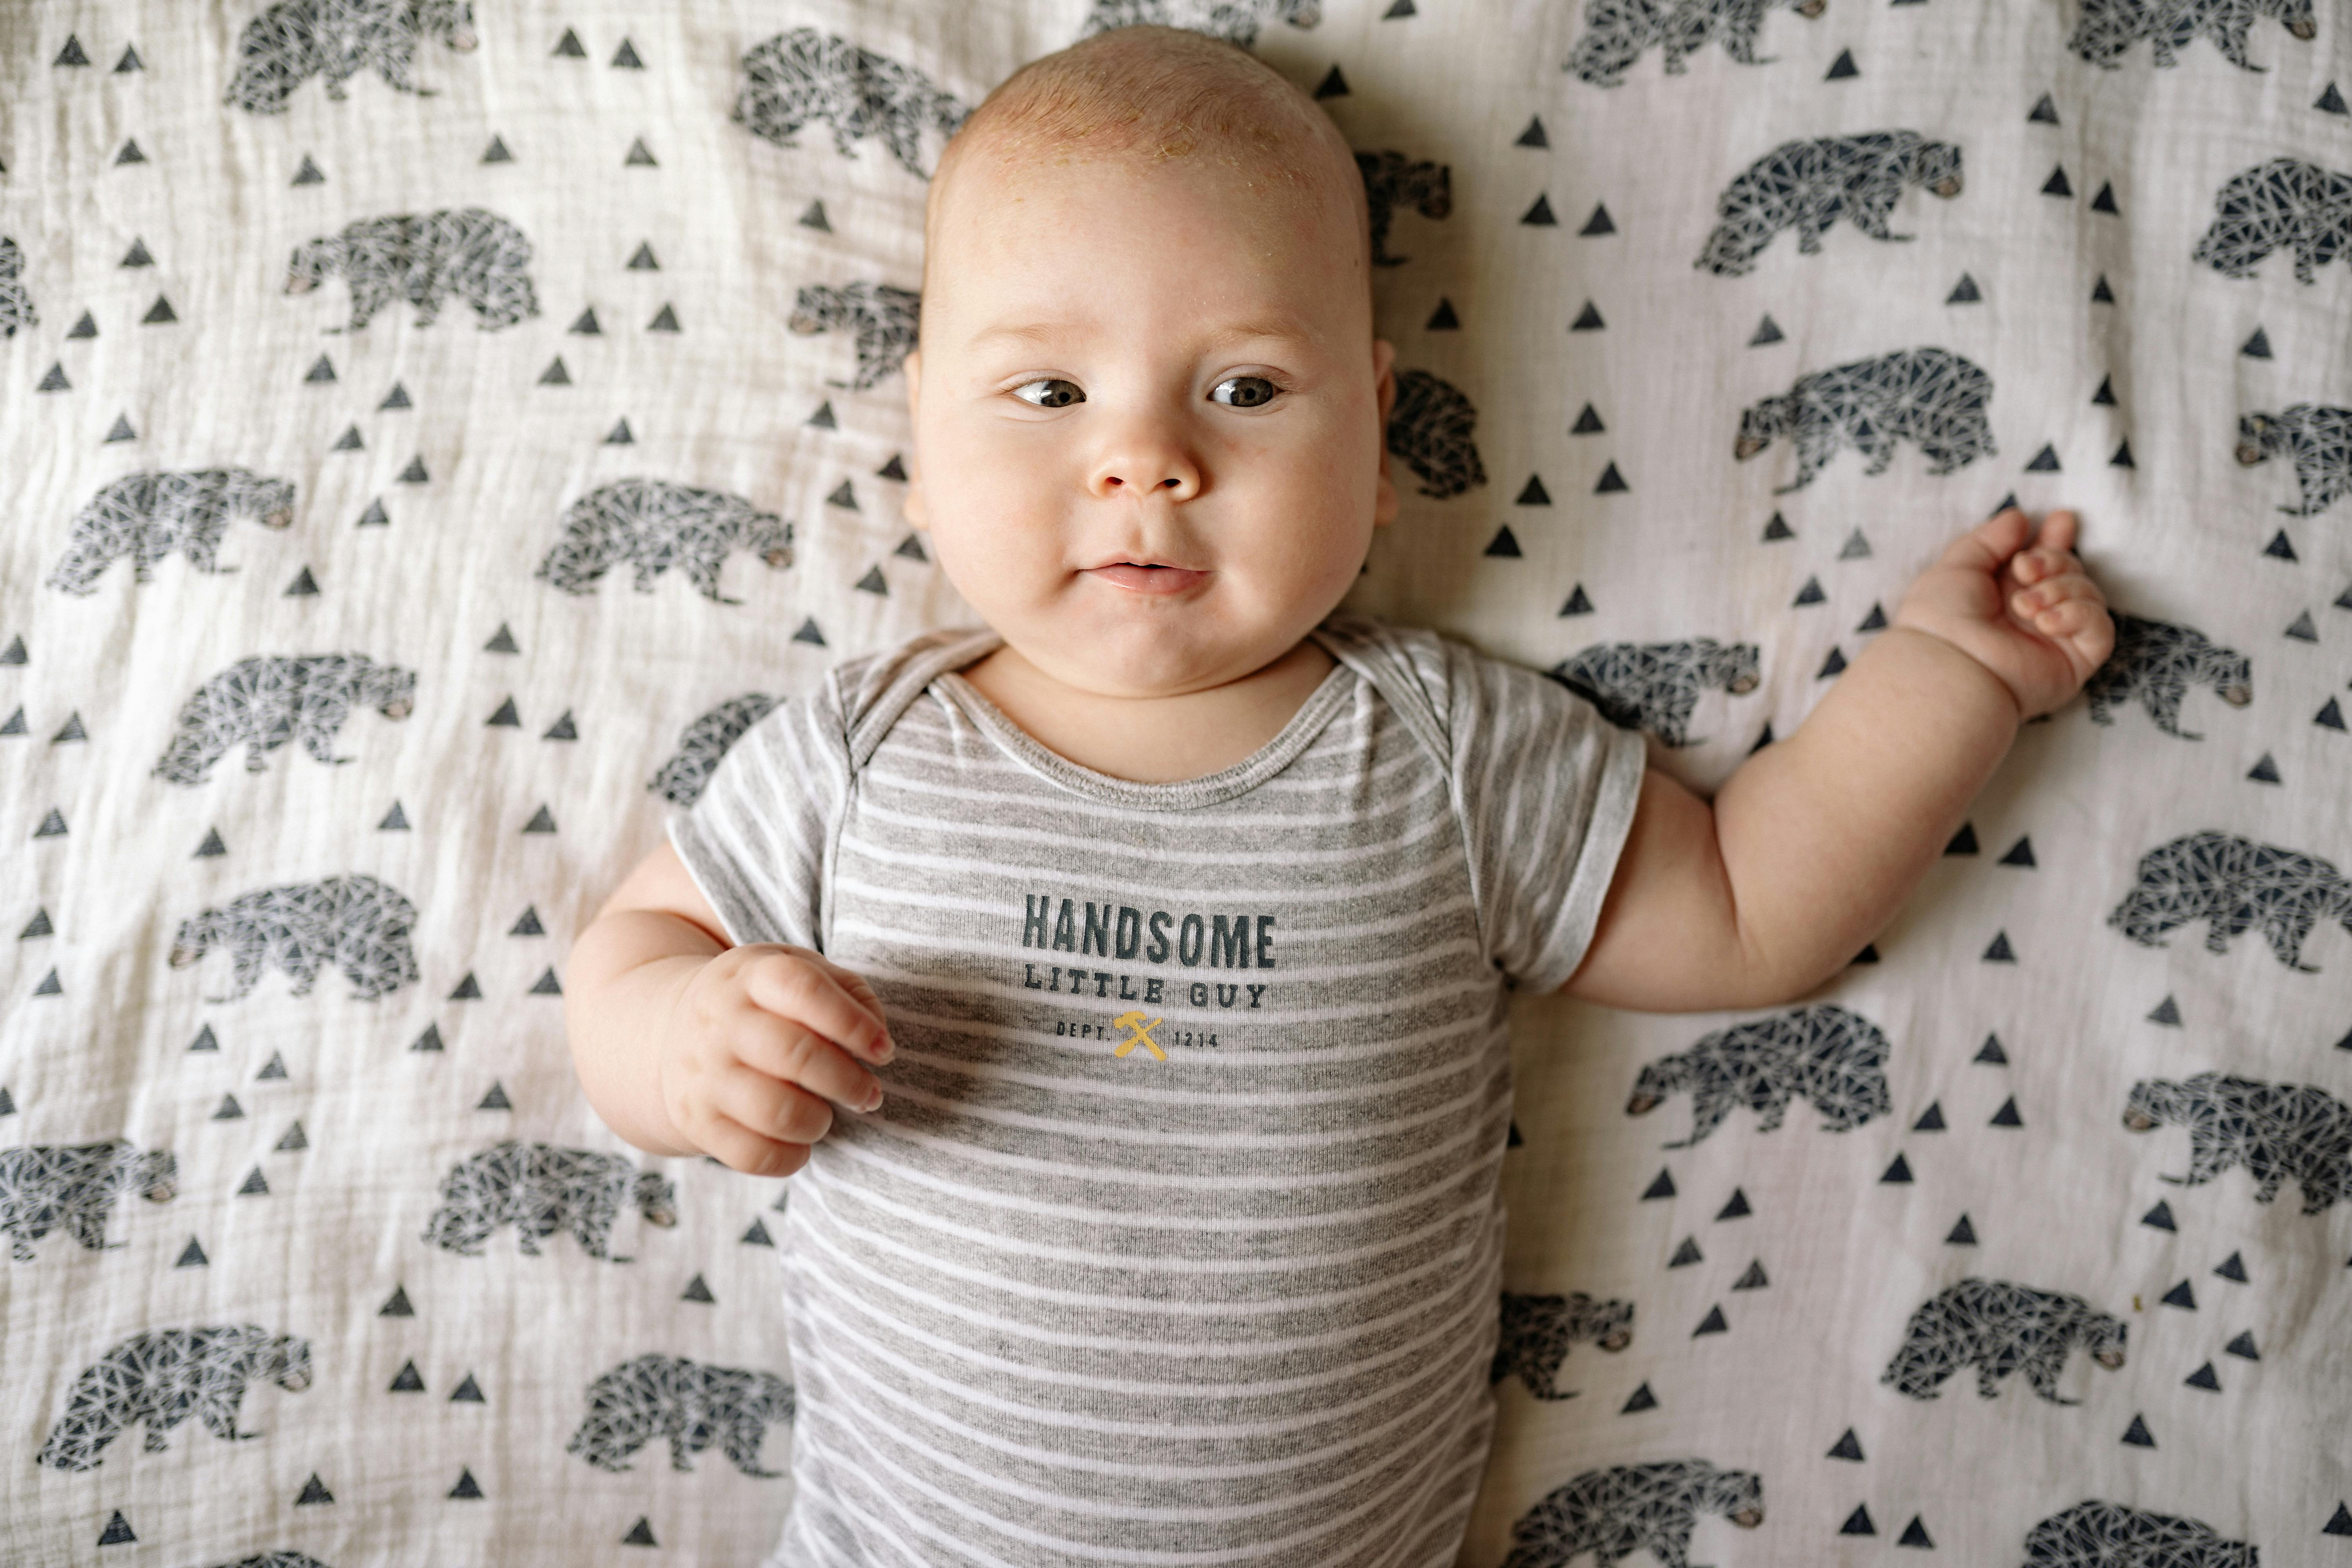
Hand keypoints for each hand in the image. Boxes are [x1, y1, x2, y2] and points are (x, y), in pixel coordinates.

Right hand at [662, 944, 896, 1176]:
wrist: (667, 1032)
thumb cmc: (759, 1002)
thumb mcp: (796, 970)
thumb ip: (848, 992)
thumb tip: (878, 1040)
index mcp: (752, 975)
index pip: (805, 989)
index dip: (854, 1023)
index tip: (883, 1050)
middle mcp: (722, 1022)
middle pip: (795, 1054)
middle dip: (849, 1082)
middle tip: (868, 1093)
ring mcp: (705, 1075)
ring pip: (775, 1111)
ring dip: (819, 1122)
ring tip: (826, 1117)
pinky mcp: (697, 1122)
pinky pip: (753, 1155)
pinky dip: (791, 1158)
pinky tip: (800, 1143)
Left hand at [1891, 507, 2114, 720]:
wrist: (1947, 663)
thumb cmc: (1940, 617)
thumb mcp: (1958, 565)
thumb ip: (1990, 539)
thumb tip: (2020, 518)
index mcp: (2006, 592)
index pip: (2045, 561)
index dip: (2057, 539)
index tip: (2061, 520)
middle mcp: (2034, 615)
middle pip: (2072, 571)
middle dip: (2055, 560)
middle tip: (2026, 569)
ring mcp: (2056, 638)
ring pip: (2089, 594)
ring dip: (2061, 588)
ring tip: (2025, 604)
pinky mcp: (2074, 661)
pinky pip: (2100, 627)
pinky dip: (2079, 614)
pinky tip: (2047, 621)